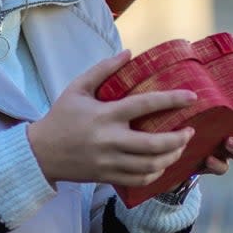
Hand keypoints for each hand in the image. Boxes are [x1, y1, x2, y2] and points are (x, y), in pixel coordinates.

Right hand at [28, 51, 197, 188]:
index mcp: (104, 115)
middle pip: (154, 144)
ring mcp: (109, 161)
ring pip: (151, 165)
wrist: (41, 152)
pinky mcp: (108, 176)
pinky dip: (156, 173)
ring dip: (172, 157)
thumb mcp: (77, 88)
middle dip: (179, 139)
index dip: (171, 100)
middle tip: (190, 131)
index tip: (192, 97)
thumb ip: (102, 69)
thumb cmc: (60, 117)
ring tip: (180, 147)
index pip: (144, 105)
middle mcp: (109, 140)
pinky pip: (140, 180)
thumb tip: (128, 53)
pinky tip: (162, 165)